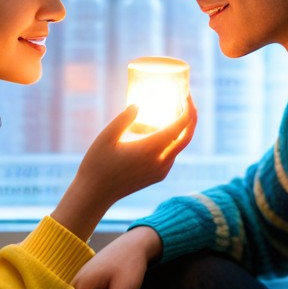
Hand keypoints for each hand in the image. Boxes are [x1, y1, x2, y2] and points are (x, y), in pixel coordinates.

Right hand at [51, 99, 195, 248]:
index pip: (179, 126)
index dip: (187, 109)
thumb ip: (123, 119)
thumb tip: (138, 105)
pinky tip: (162, 131)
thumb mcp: (106, 137)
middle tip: (188, 100)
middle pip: (187, 137)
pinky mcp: (158, 176)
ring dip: (181, 129)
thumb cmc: (97, 164)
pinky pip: (171, 156)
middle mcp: (160, 161)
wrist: (95, 194)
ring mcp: (161, 171)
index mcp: (150, 149)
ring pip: (179, 147)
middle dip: (192, 117)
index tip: (185, 94)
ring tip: (173, 111)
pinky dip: (172, 141)